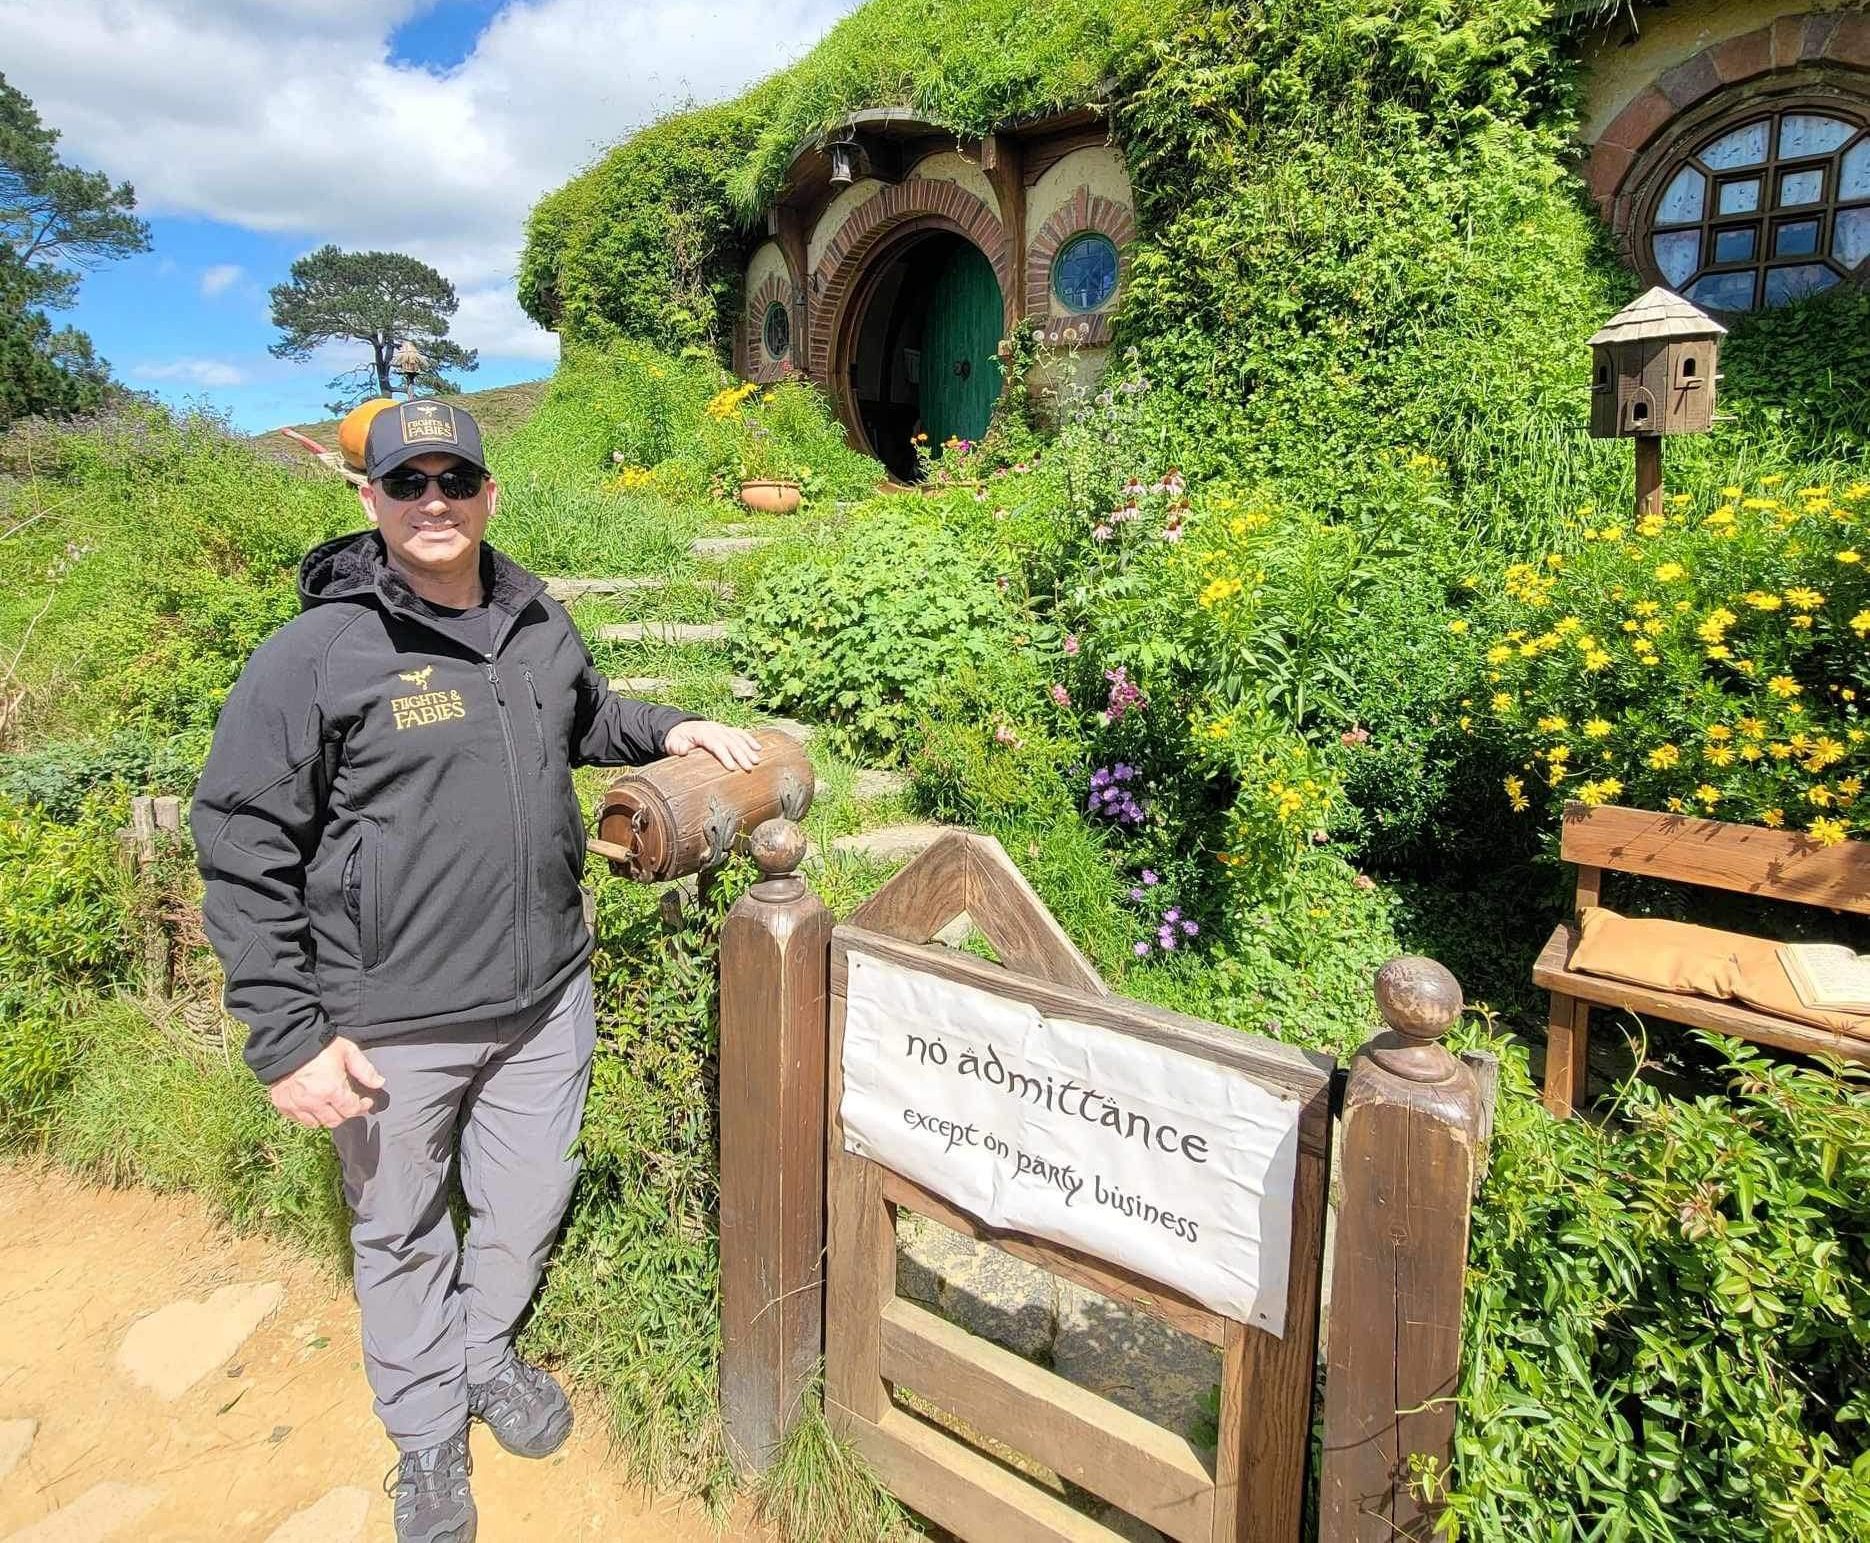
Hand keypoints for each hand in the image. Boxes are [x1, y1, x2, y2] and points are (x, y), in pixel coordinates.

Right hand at [268, 1036, 384, 1128]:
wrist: (285, 1041)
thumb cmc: (319, 1045)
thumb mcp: (347, 1051)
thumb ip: (364, 1069)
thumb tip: (379, 1083)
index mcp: (331, 1090)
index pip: (351, 1110)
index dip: (362, 1107)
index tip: (366, 1101)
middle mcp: (313, 1102)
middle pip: (334, 1121)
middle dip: (345, 1114)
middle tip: (349, 1104)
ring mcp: (295, 1105)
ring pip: (316, 1124)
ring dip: (326, 1117)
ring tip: (331, 1105)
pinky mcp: (282, 1105)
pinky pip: (298, 1119)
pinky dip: (307, 1115)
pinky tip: (312, 1104)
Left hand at [663, 720, 762, 771]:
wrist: (680, 728)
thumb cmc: (677, 739)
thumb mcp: (673, 743)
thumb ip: (678, 746)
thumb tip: (684, 749)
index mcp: (702, 732)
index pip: (716, 744)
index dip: (724, 755)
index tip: (732, 767)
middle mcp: (714, 728)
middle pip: (730, 741)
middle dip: (741, 755)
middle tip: (749, 768)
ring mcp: (721, 728)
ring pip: (737, 738)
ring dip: (748, 749)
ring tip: (756, 761)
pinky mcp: (726, 730)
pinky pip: (740, 733)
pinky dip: (749, 740)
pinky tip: (758, 748)